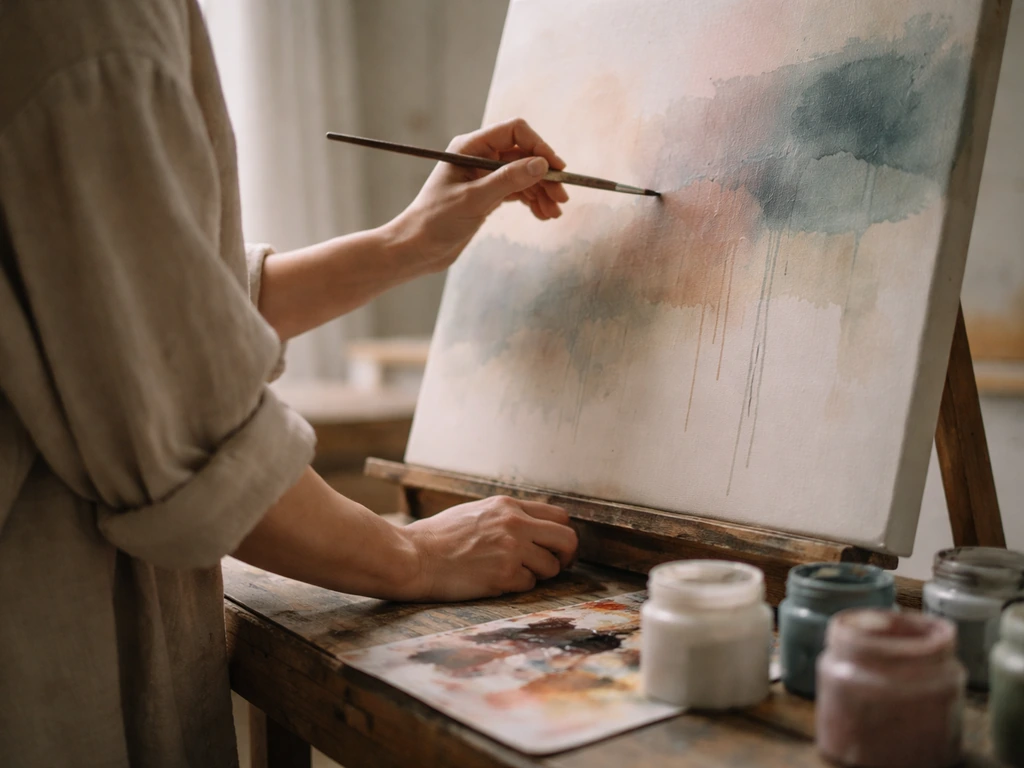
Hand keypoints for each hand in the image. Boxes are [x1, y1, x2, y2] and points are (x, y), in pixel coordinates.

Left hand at [388, 118, 569, 274]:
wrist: (417, 249)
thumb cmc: (435, 221)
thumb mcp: (474, 200)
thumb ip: (508, 180)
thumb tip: (541, 165)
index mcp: (470, 147)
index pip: (514, 132)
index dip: (538, 147)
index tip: (556, 169)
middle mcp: (479, 157)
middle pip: (523, 155)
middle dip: (544, 175)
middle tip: (562, 198)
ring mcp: (484, 176)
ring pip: (524, 175)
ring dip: (541, 191)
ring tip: (554, 213)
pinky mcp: (488, 195)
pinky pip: (517, 191)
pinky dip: (532, 201)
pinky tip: (543, 214)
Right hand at [401, 495, 578, 601]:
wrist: (414, 556)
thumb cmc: (439, 538)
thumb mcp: (477, 512)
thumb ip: (507, 517)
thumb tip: (535, 529)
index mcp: (508, 506)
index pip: (559, 515)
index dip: (562, 534)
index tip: (557, 547)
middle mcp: (514, 523)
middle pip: (567, 539)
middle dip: (567, 556)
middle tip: (558, 565)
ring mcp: (512, 549)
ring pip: (551, 566)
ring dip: (539, 574)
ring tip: (515, 574)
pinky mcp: (505, 575)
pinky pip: (529, 584)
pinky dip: (518, 586)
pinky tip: (497, 581)